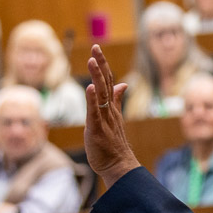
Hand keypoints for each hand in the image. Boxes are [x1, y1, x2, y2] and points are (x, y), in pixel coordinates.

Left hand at [85, 45, 140, 188]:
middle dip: (100, 64)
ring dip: (97, 77)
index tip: (97, 50)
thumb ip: (116, 100)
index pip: (108, 81)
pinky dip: (93, 99)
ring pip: (101, 94)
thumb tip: (122, 83)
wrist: (119, 165)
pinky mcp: (98, 129)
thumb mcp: (113, 118)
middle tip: (95, 47)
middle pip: (106, 83)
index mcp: (112, 107)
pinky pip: (95, 112)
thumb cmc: (113, 144)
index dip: (103, 65)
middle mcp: (110, 110)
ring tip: (92, 61)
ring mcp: (104, 119)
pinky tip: (90, 87)